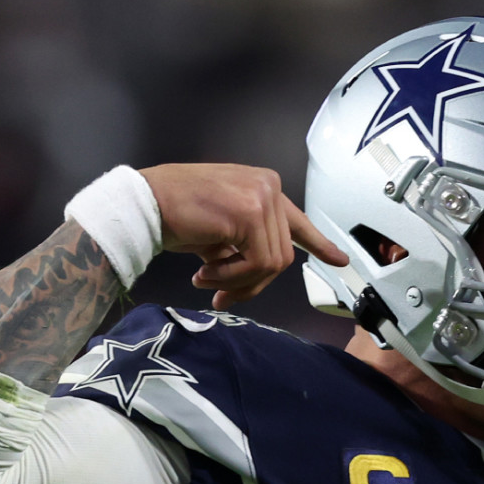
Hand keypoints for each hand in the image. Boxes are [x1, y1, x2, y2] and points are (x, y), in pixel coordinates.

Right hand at [141, 163, 348, 309]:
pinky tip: (203, 272)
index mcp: (263, 186)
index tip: (339, 260)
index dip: (319, 244)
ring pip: (272, 264)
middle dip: (251, 284)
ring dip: (236, 282)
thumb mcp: (220, 231)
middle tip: (221, 297)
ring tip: (205, 279)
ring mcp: (262, 197)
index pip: (297, 220)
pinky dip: (230, 278)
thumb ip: (245, 245)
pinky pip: (257, 264)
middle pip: (282, 255)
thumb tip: (260, 276)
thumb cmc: (174, 216)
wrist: (144, 205)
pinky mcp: (251, 213)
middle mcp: (268, 186)